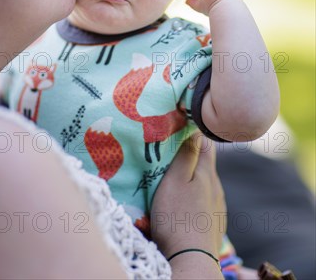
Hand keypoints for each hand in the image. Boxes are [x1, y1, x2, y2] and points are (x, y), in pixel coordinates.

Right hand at [151, 132, 225, 259]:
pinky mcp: (214, 224)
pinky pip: (204, 202)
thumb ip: (187, 155)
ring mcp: (217, 207)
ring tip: (174, 178)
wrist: (192, 262)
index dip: (194, 131)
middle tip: (170, 151)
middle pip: (206, 163)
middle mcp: (217, 188)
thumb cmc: (177, 218)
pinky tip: (184, 203)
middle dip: (191, 155)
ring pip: (205, 183)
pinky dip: (195, 196)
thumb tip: (196, 129)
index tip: (179, 126)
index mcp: (208, 173)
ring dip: (193, 178)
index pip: (206, 142)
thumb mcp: (176, 181)